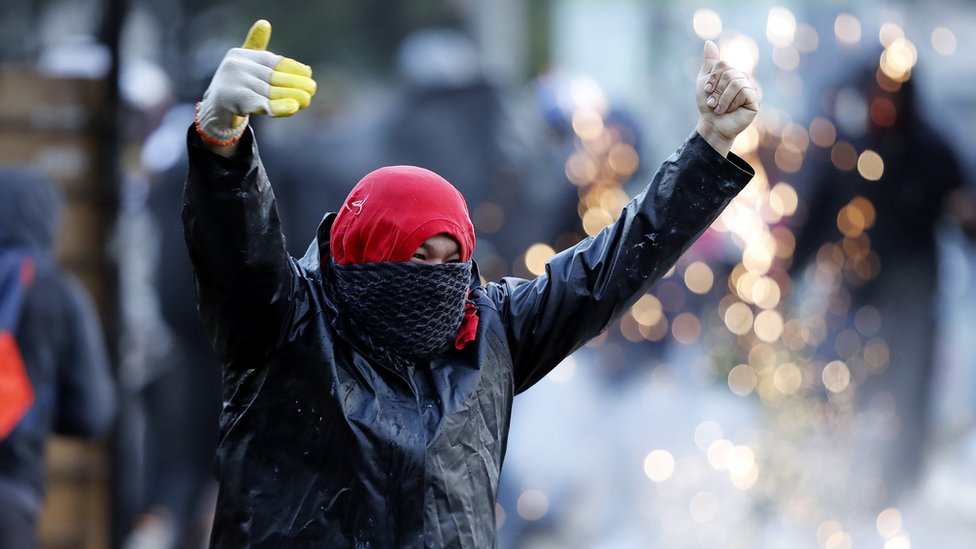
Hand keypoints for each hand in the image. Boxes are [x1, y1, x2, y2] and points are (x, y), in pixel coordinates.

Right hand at [195, 19, 316, 149]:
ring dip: (291, 96)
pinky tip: (293, 108)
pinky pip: (263, 105)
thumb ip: (258, 48)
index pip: (272, 61)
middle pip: (273, 77)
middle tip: (312, 89)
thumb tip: (264, 23)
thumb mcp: (245, 64)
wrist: (215, 110)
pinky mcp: (237, 102)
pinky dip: (279, 107)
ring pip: (271, 92)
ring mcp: (235, 84)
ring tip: (306, 100)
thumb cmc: (236, 85)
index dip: (292, 67)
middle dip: (295, 84)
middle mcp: (236, 67)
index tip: (308, 73)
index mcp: (240, 55)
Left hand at [695, 40, 759, 156]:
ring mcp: (751, 88)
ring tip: (719, 109)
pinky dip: (731, 102)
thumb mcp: (704, 82)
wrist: (713, 125)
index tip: (707, 91)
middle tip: (713, 103)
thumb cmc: (709, 105)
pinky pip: (743, 91)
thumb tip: (708, 42)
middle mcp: (743, 78)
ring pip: (735, 82)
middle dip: (716, 90)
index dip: (712, 78)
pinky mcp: (756, 99)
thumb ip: (709, 64)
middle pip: (729, 73)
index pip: (722, 64)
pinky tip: (730, 110)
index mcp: (732, 72)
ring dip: (722, 98)